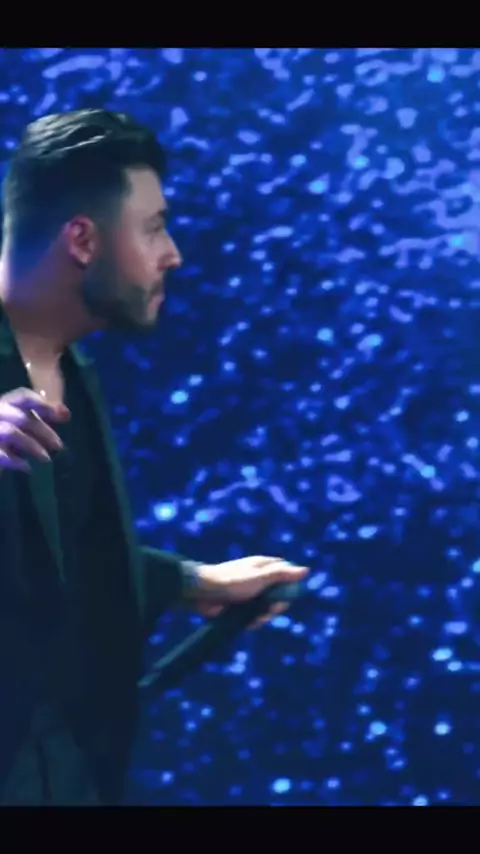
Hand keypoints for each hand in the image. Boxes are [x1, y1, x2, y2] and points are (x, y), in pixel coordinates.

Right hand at [0, 388, 69, 472]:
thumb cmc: (11, 439)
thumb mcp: (28, 426)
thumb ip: (45, 418)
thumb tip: (65, 414)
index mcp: (6, 404)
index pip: (23, 397)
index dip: (43, 404)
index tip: (59, 416)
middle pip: (22, 416)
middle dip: (44, 431)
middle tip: (59, 445)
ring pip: (12, 432)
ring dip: (32, 446)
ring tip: (46, 459)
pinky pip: (2, 454)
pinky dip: (16, 461)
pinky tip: (28, 467)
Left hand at [192, 555, 308, 629]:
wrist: (203, 592)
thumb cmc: (232, 580)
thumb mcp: (261, 576)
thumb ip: (283, 574)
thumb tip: (305, 570)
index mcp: (262, 567)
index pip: (285, 574)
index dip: (290, 585)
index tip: (288, 595)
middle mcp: (257, 579)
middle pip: (277, 595)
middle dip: (276, 606)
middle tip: (269, 610)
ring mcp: (247, 594)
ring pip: (265, 609)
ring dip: (263, 616)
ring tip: (255, 618)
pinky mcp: (239, 607)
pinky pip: (252, 617)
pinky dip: (251, 621)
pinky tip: (247, 623)